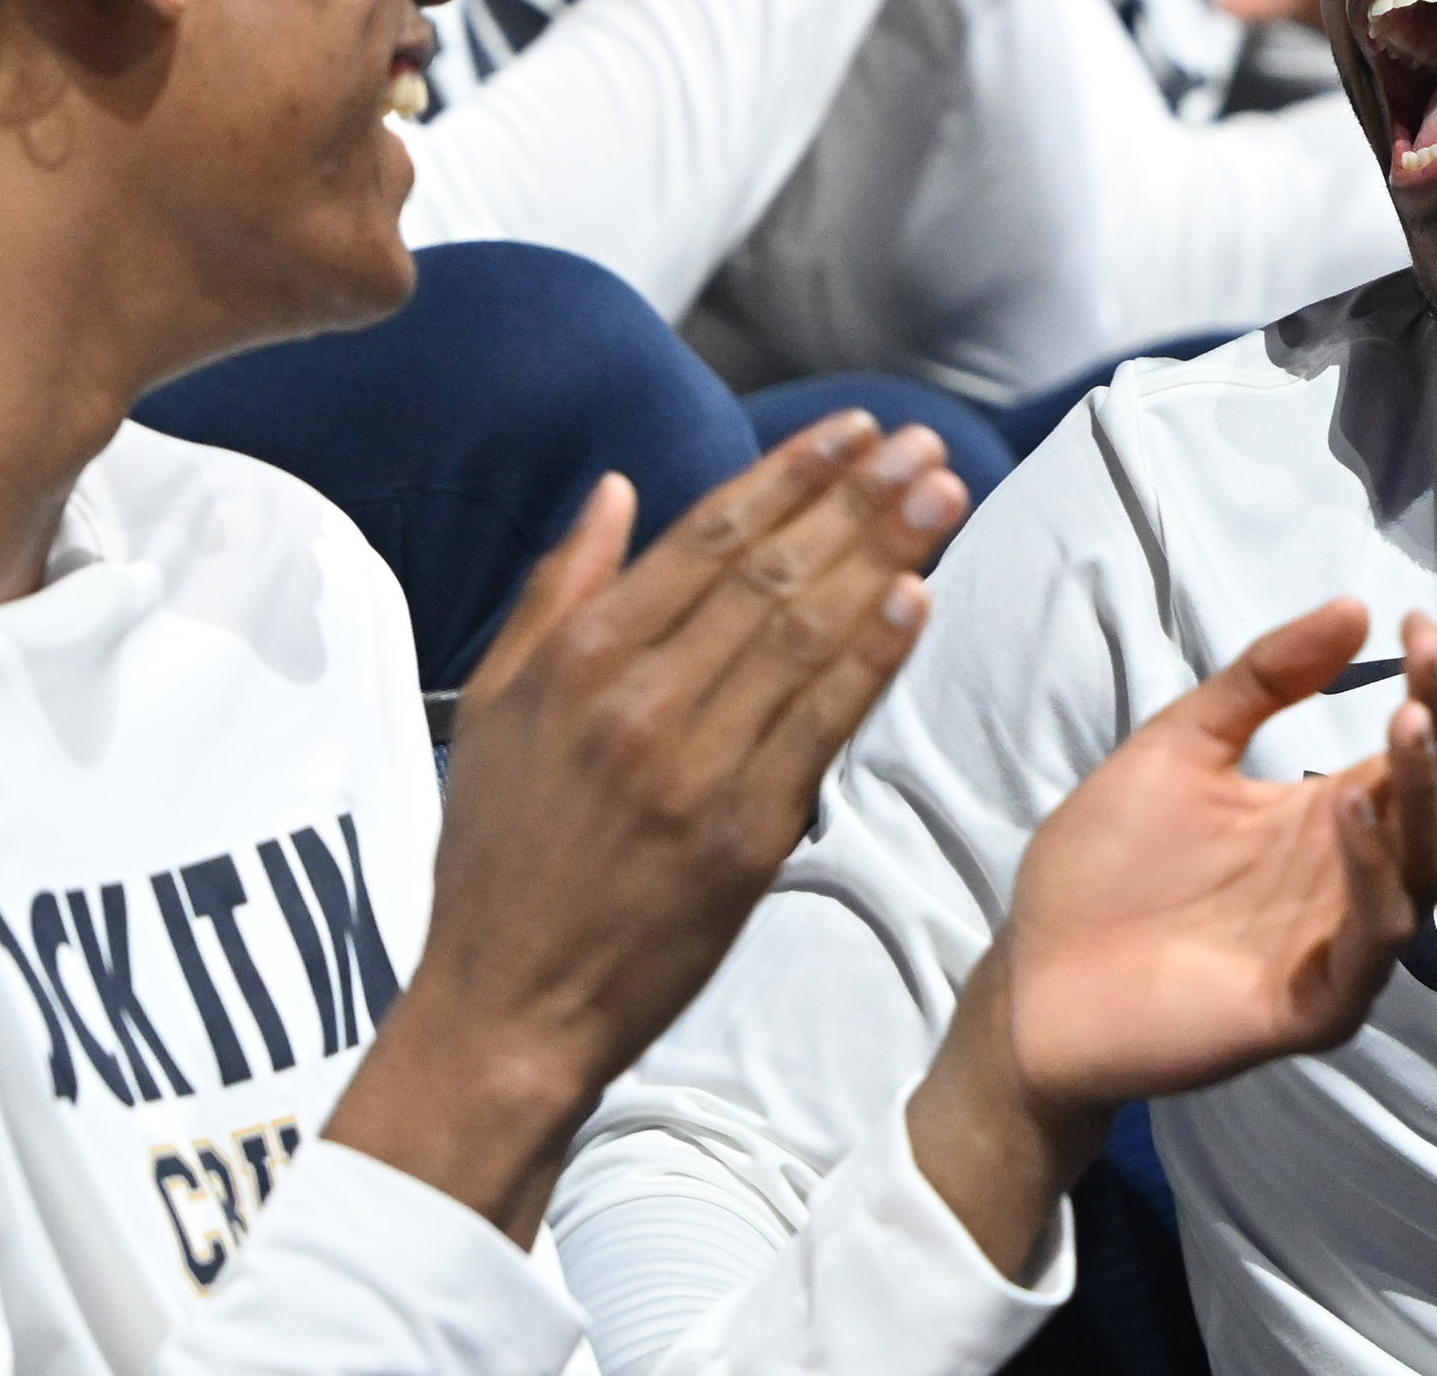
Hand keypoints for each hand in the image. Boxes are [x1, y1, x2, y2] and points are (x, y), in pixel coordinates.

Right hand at [326, 412, 971, 1240]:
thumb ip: (557, 590)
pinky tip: (916, 601)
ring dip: (884, 556)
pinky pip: (821, 728)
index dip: (789, 473)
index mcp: (580, 659)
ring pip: (806, 636)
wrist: (510, 1005)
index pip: (707, 535)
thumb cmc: (501, 855)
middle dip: (856, 499)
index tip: (852, 431)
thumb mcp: (493, 706)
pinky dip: (872, 661)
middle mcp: (638, 701)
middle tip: (923, 446)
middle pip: (771, 572)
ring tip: (942, 496)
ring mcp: (694, 770)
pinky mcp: (742, 839)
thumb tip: (614, 490)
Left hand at [910, 604, 1436, 1275]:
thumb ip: (1263, 680)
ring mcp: (1343, 941)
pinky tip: (1346, 802)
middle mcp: (1357, 875)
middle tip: (1423, 654)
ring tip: (1405, 718)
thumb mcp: (1181, 745)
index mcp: (1335, 814)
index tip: (1416, 621)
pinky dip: (1372, 872)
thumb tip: (1356, 607)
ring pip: (1432, 866)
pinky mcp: (1316, 1004)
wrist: (1033, 978)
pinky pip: (1375, 938)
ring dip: (1427, 788)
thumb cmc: (1106, 866)